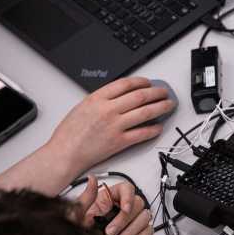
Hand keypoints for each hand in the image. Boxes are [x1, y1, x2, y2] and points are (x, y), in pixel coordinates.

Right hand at [44, 77, 173, 178]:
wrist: (65, 153)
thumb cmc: (70, 133)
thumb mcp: (83, 106)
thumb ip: (102, 99)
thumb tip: (121, 95)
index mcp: (97, 98)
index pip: (126, 84)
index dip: (141, 82)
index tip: (149, 83)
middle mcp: (108, 110)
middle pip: (140, 96)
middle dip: (156, 92)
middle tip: (164, 92)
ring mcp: (115, 126)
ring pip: (146, 112)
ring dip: (161, 107)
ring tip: (169, 105)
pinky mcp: (119, 142)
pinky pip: (142, 133)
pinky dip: (153, 129)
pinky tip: (159, 127)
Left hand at [74, 175, 152, 234]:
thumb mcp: (76, 218)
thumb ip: (86, 198)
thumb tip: (93, 179)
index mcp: (107, 201)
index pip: (127, 189)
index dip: (128, 197)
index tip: (124, 208)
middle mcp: (120, 210)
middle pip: (138, 204)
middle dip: (125, 220)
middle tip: (110, 233)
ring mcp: (130, 223)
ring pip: (145, 218)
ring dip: (131, 232)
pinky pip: (148, 232)